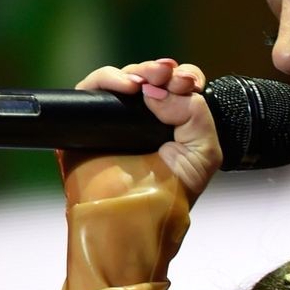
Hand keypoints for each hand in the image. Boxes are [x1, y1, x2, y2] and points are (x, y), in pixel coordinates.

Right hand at [56, 57, 221, 206]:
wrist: (136, 217)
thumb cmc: (170, 194)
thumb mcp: (204, 151)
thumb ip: (196, 113)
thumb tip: (159, 91)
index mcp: (171, 124)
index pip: (177, 86)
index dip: (184, 78)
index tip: (190, 83)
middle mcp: (142, 120)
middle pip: (151, 78)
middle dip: (164, 72)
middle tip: (172, 76)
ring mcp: (113, 119)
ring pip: (124, 78)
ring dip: (142, 71)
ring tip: (153, 80)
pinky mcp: (86, 120)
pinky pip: (93, 87)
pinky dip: (110, 79)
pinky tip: (130, 88)